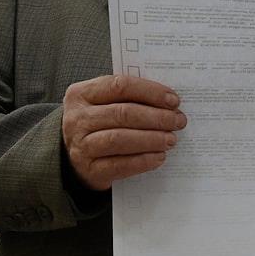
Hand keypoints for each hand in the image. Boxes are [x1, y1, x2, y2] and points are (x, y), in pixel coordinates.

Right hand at [61, 75, 185, 190]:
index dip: (150, 92)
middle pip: (122, 113)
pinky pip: (119, 165)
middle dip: (156, 117)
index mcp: (82, 94)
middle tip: (178, 121)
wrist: (76, 158)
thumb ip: (130, 98)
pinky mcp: (89, 169)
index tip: (173, 100)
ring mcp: (81, 145)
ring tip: (171, 139)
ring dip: (151, 139)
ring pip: (119, 139)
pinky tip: (159, 157)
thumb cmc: (100, 124)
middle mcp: (78, 118)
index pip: (120, 86)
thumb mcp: (105, 104)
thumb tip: (169, 102)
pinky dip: (143, 160)